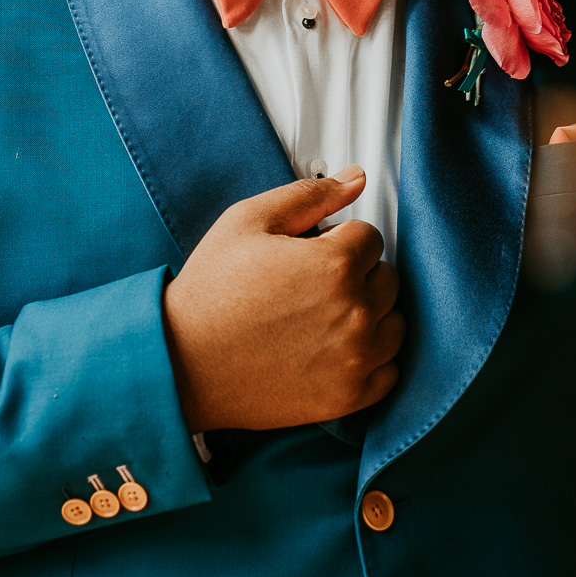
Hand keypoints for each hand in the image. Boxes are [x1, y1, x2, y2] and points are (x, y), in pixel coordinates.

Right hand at [162, 166, 403, 431]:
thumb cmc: (209, 294)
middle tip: (312, 284)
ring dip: (370, 314)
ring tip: (325, 315)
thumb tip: (355, 179)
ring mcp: (354, 358)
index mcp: (334, 265)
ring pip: (393, 323)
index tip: (313, 252)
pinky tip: (337, 348)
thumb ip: (310, 195)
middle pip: (386, 277)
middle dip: (356, 273)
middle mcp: (353, 312)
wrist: (182, 362)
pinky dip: (371, 358)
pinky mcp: (347, 397)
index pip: (370, 236)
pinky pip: (389, 372)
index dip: (339, 238)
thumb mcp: (248, 221)